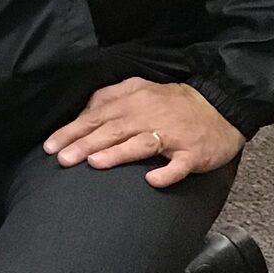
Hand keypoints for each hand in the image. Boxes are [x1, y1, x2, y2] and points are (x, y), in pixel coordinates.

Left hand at [44, 79, 243, 187]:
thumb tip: (83, 112)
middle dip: (86, 144)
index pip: (96, 117)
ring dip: (118, 154)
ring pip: (142, 144)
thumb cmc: (174, 103)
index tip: (50, 146)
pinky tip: (151, 180)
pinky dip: (166, 173)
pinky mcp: (193, 153)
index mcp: (134, 101)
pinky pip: (179, 165)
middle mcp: (150, 116)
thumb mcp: (141, 91)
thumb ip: (111, 98)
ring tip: (95, 163)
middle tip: (62, 159)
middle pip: (113, 130)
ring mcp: (173, 136)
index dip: (72, 131)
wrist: (223, 106)